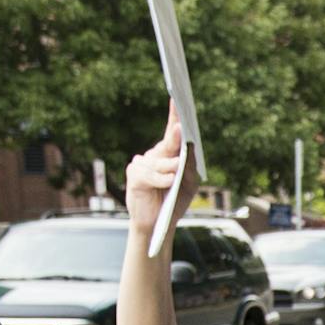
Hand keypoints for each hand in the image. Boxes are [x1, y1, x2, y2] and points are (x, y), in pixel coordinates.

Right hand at [124, 102, 198, 242]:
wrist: (158, 224)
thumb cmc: (174, 201)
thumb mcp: (188, 184)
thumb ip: (190, 166)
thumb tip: (190, 148)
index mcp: (166, 154)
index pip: (171, 132)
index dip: (174, 116)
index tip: (177, 100)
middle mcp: (152, 156)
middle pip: (166, 144)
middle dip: (174, 136)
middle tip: (181, 128)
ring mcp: (141, 164)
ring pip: (159, 161)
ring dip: (170, 167)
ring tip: (176, 171)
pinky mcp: (134, 177)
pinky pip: (150, 175)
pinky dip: (162, 179)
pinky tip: (169, 180)